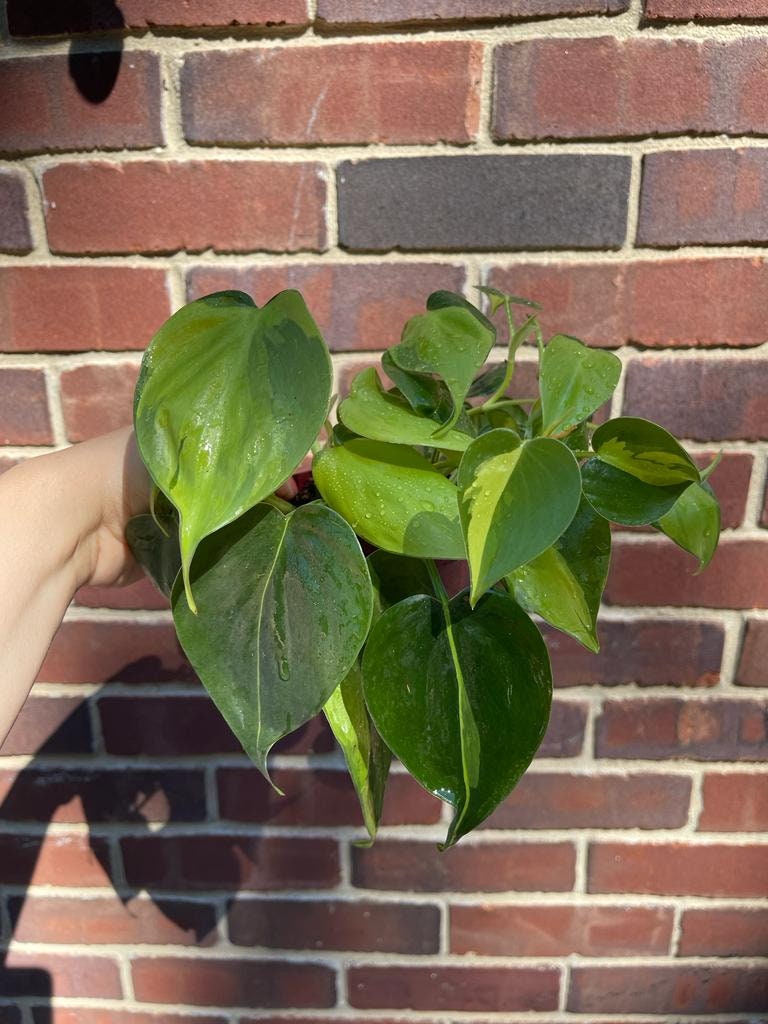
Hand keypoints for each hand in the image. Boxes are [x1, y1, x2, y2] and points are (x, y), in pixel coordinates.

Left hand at [80, 428, 299, 589]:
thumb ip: (235, 464)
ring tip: (291, 531)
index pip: (243, 444)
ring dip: (256, 527)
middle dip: (271, 495)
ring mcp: (179, 516)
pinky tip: (264, 553)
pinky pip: (214, 552)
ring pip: (231, 520)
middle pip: (240, 485)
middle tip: (303, 507)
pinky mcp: (173, 551)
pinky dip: (235, 553)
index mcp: (186, 441)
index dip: (274, 456)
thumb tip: (288, 483)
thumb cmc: (124, 470)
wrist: (76, 522)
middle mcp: (185, 477)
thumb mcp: (185, 453)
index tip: (304, 473)